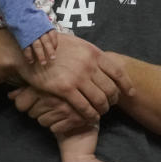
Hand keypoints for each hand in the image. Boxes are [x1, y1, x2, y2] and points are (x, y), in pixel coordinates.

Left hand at [7, 86, 90, 132]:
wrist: (93, 83)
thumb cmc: (65, 83)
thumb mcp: (45, 81)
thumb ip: (26, 89)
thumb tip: (9, 96)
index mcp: (47, 82)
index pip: (20, 104)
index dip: (24, 104)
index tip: (31, 101)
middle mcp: (57, 93)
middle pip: (31, 113)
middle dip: (37, 111)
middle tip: (48, 105)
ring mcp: (68, 106)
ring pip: (42, 122)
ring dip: (48, 119)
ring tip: (57, 110)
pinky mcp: (77, 117)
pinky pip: (54, 129)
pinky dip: (58, 127)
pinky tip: (64, 118)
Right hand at [18, 33, 133, 122]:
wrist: (31, 47)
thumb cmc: (53, 45)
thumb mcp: (78, 44)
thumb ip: (91, 55)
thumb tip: (103, 63)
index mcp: (94, 52)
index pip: (118, 72)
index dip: (126, 85)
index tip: (129, 93)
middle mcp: (89, 65)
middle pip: (110, 88)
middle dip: (113, 100)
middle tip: (110, 105)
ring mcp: (78, 77)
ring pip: (99, 99)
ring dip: (102, 109)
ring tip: (100, 112)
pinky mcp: (65, 88)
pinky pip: (84, 106)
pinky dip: (90, 114)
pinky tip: (90, 117)